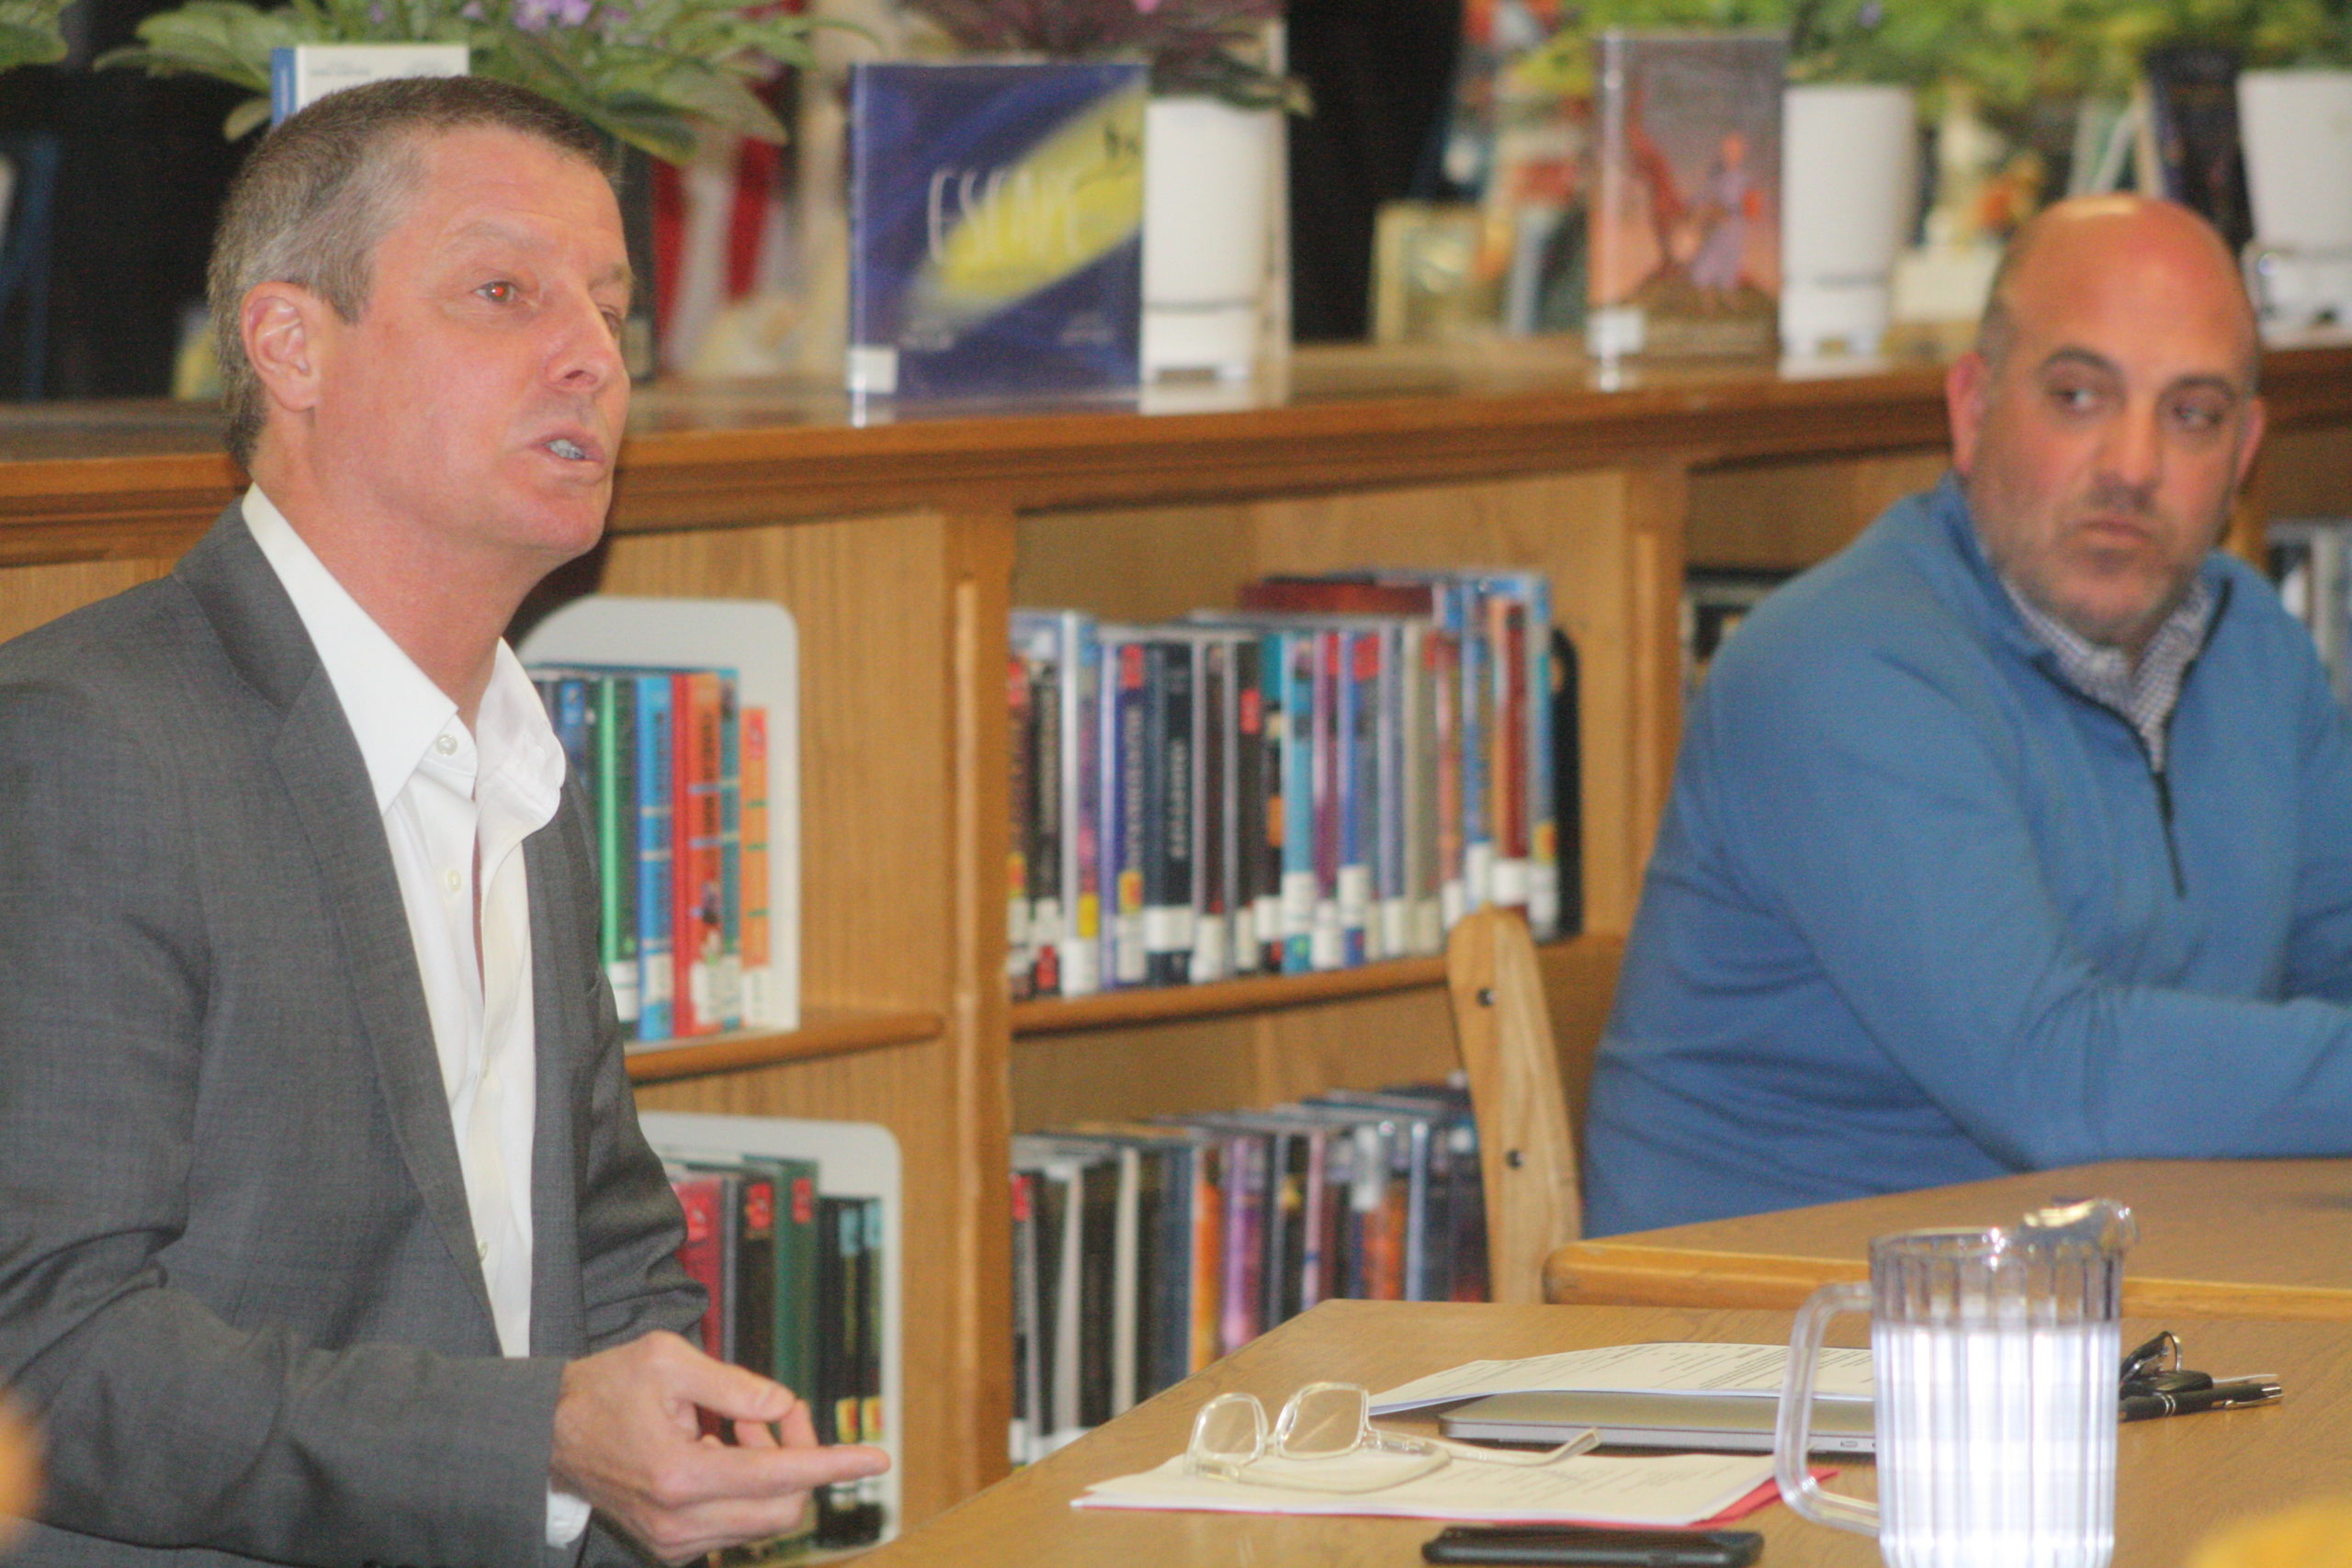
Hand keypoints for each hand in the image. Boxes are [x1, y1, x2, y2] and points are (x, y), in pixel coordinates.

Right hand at [549, 1331, 889, 1564]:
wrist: (547, 1434)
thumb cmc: (604, 1389)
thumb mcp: (667, 1360)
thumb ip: (734, 1384)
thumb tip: (784, 1404)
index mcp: (680, 1474)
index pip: (780, 1476)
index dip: (834, 1464)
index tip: (877, 1458)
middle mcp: (679, 1520)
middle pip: (784, 1507)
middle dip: (800, 1457)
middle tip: (777, 1411)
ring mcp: (674, 1541)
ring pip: (764, 1518)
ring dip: (772, 1470)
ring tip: (738, 1421)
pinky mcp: (671, 1545)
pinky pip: (737, 1523)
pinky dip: (748, 1485)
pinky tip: (721, 1445)